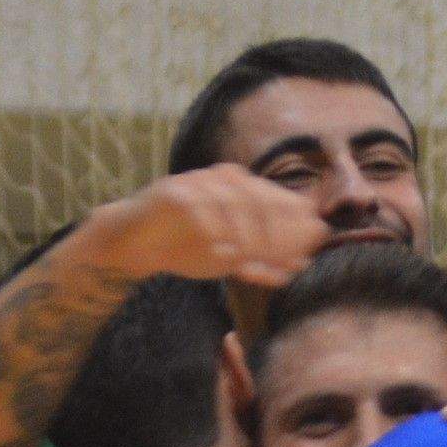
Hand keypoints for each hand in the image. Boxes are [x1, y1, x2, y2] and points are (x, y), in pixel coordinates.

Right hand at [84, 167, 326, 289]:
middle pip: (261, 204)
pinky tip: (225, 257)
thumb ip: (261, 260)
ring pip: (234, 208)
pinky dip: (216, 236)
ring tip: (256, 265)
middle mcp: (223, 179)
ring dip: (249, 240)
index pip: (277, 202)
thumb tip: (299, 266)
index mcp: (241, 188)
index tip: (312, 251)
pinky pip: (201, 213)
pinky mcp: (173, 193)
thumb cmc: (185, 246)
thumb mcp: (229, 258)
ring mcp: (198, 183)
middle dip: (279, 237)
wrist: (135, 243)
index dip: (297, 227)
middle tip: (288, 263)